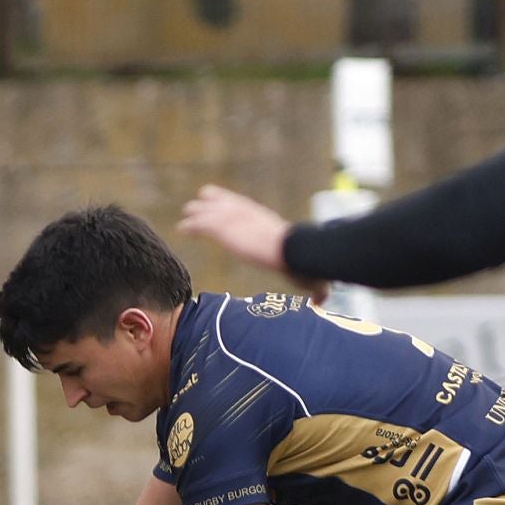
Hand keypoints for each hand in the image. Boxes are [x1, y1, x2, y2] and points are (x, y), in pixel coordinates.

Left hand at [178, 184, 334, 302]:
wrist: (294, 252)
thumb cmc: (304, 262)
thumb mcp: (309, 276)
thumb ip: (313, 287)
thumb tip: (322, 301)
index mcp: (269, 224)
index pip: (250, 212)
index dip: (238, 210)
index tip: (230, 209)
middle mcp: (251, 217)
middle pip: (229, 206)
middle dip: (215, 205)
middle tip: (201, 204)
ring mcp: (237, 221)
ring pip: (212, 212)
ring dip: (199, 213)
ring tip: (187, 212)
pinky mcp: (226, 228)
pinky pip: (203, 224)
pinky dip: (192, 225)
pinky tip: (182, 229)